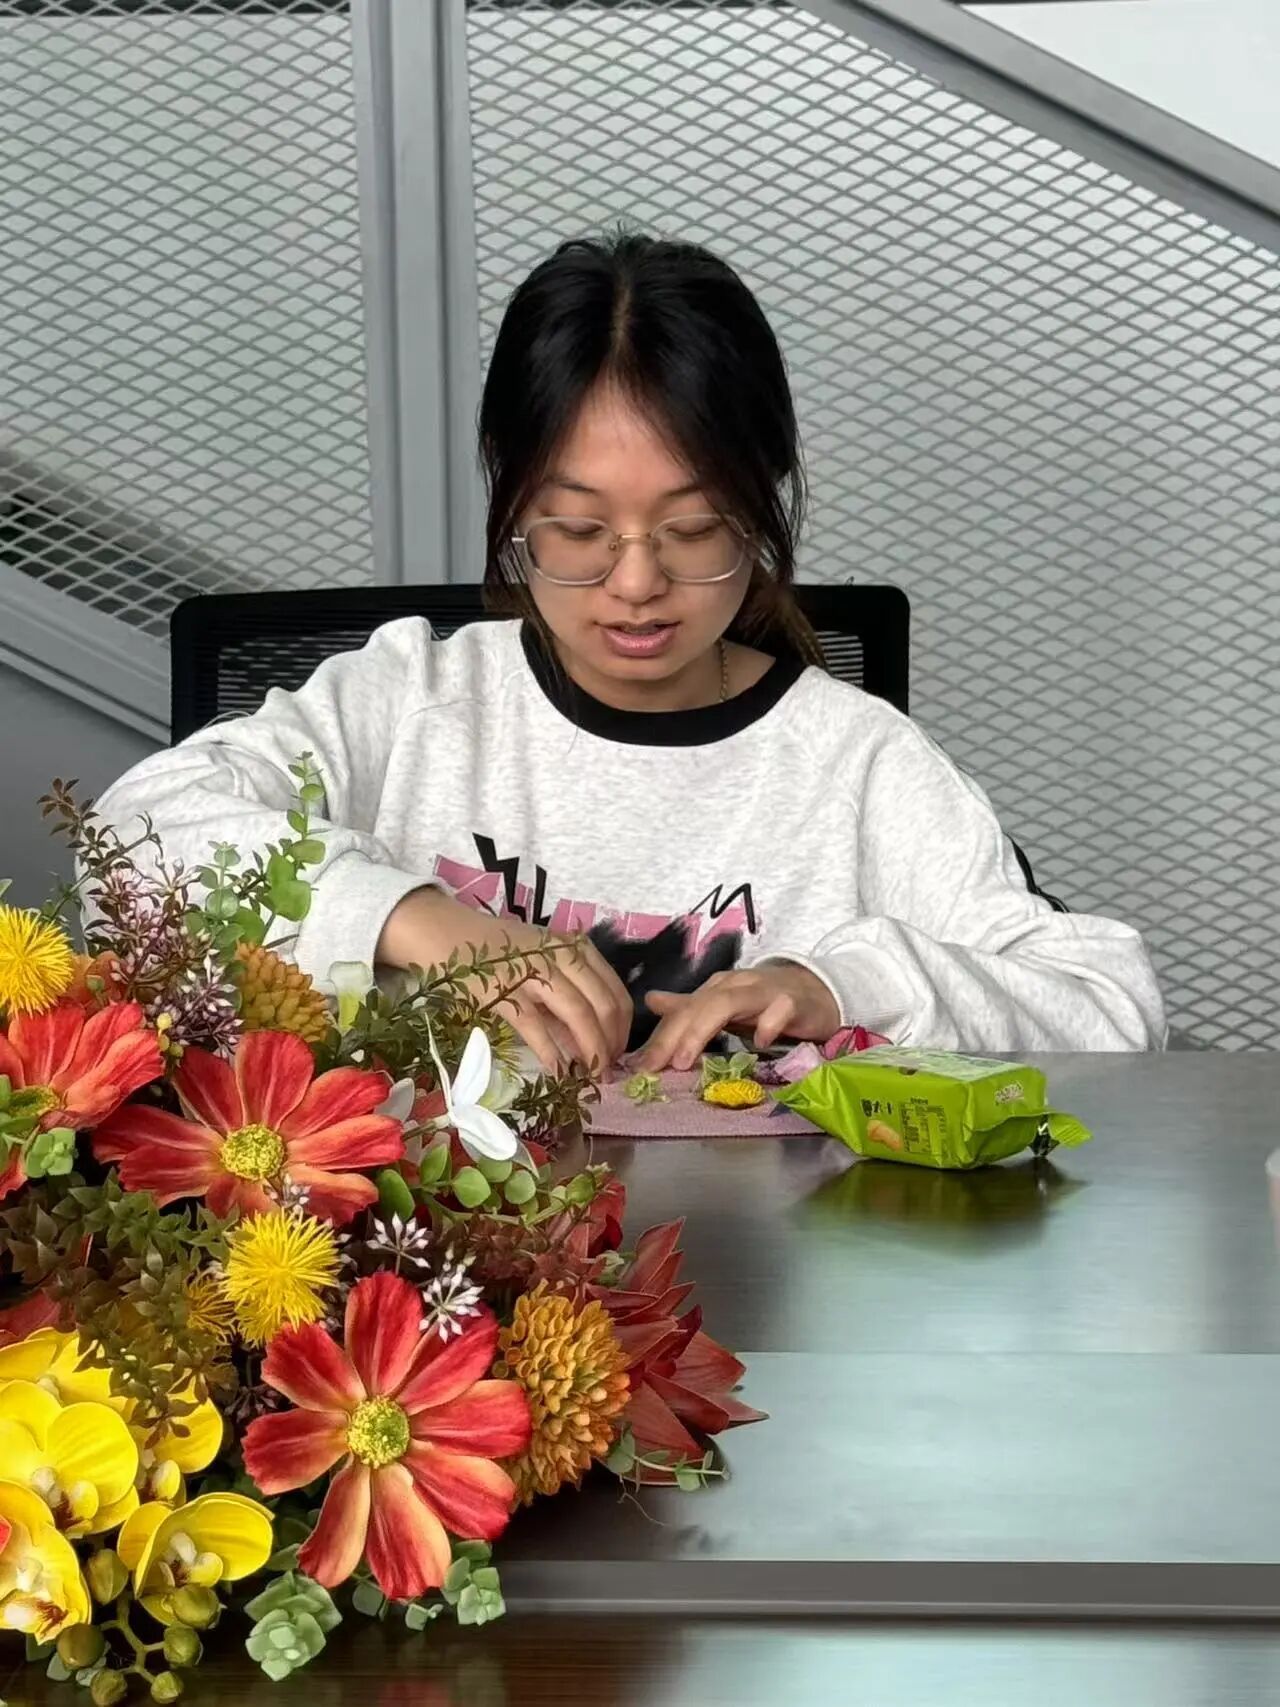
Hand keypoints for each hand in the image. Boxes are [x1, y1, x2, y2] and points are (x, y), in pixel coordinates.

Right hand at [377, 888, 631, 1075]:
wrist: (445, 932)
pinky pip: (537, 1028)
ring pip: (578, 1015)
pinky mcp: (503, 991)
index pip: (615, 991)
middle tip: (608, 1070)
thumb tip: (595, 1038)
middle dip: (612, 1044)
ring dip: (591, 1051)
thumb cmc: (497, 950)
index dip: (624, 1028)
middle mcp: (558, 955)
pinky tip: (559, 1072)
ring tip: (591, 1075)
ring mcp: (531, 971)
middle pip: (603, 1005)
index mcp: (572, 947)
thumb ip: (567, 991)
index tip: (621, 1052)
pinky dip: (552, 1054)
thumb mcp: (542, 959)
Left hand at [635, 963, 840, 1072]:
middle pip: (699, 1006)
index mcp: (718, 988)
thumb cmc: (767, 1003)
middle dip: (673, 1036)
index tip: (640, 1066)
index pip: (683, 1011)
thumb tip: (652, 1001)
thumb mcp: (725, 1006)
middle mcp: (737, 986)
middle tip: (654, 1067)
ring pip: (729, 1003)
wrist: (817, 991)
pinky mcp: (795, 1002)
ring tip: (686, 1060)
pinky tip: (759, 1042)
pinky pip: (780, 1009)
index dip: (660, 1037)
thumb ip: (691, 1008)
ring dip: (703, 1029)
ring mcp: (766, 992)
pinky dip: (768, 1023)